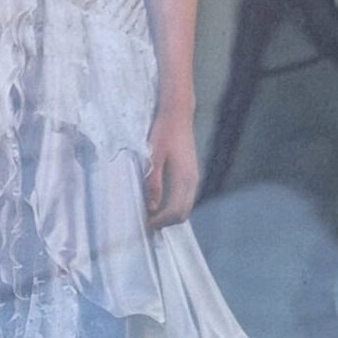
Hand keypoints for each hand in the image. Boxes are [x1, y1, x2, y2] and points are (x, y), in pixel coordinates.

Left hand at [145, 111, 198, 227]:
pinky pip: (184, 198)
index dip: (160, 221)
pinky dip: (173, 206)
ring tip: (149, 213)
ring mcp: (193, 178)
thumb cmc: (163, 132)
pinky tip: (158, 201)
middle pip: (182, 214)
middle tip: (145, 221)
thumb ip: (153, 183)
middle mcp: (192, 181)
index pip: (175, 212)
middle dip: (165, 222)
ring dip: (169, 215)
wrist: (178, 114)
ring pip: (185, 207)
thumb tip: (151, 207)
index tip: (144, 223)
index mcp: (184, 179)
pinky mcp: (191, 174)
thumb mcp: (153, 157)